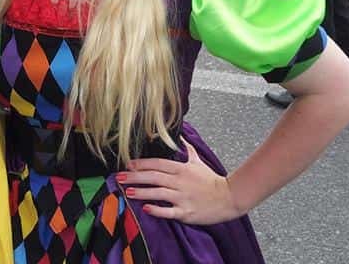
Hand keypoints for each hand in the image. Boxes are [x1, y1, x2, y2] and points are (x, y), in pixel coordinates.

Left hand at [120, 141, 241, 224]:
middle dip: (135, 176)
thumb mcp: (198, 162)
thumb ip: (187, 149)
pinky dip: (157, 210)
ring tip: (127, 192)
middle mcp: (180, 182)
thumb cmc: (211, 180)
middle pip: (154, 177)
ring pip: (159, 193)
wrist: (229, 198)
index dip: (142, 163)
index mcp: (182, 168)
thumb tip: (181, 135)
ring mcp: (183, 197)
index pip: (158, 163)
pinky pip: (169, 212)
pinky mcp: (187, 212)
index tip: (127, 164)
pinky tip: (146, 209)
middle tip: (119, 177)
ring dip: (142, 192)